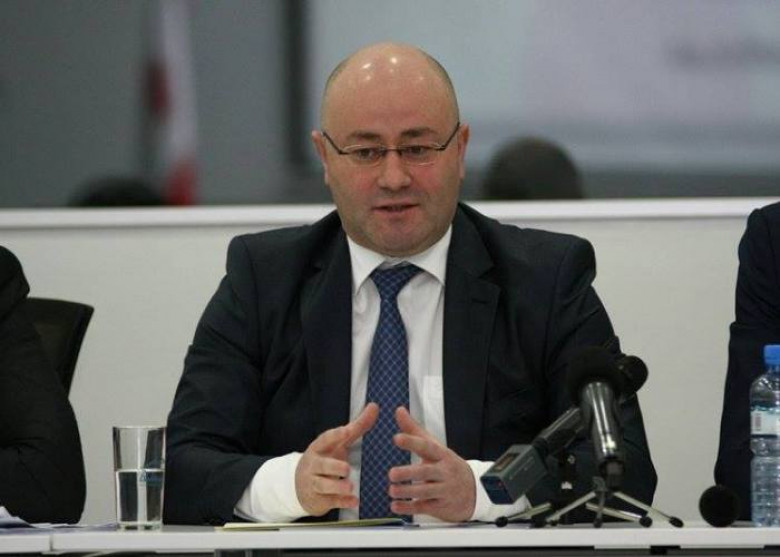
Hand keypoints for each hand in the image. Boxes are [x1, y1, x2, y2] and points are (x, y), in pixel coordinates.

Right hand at [295, 403, 378, 515]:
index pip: (325, 439)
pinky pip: (331, 501)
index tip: (347, 431)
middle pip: (322, 465)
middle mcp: (314, 465)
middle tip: (346, 468)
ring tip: (350, 486)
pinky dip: (342, 501)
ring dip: (337, 486)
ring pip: (323, 485)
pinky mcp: (319, 499)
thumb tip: (374, 406)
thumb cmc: (325, 458)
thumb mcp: (338, 443)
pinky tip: (354, 502)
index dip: (335, 435)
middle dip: (333, 466)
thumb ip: (357, 427)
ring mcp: (315, 483)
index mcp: (320, 447)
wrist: (299, 486)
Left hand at [388, 406, 475, 521]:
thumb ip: (414, 430)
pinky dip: (409, 507)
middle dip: (409, 473)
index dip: (412, 442)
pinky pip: (425, 507)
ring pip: (425, 491)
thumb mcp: (434, 446)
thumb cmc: (447, 465)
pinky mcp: (442, 506)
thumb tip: (399, 410)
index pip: (427, 446)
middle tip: (392, 473)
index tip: (397, 438)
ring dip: (407, 492)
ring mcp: (444, 490)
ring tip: (392, 490)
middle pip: (426, 472)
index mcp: (442, 455)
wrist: (475, 490)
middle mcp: (444, 472)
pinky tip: (396, 505)